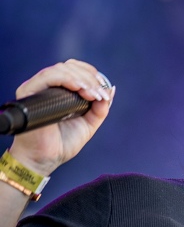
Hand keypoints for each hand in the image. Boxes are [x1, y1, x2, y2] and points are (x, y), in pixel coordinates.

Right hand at [9, 59, 115, 175]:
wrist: (46, 159)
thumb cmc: (63, 143)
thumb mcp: (89, 123)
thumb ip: (100, 108)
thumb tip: (111, 89)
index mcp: (60, 91)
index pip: (74, 69)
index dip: (91, 74)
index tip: (103, 88)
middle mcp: (47, 86)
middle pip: (69, 67)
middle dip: (90, 78)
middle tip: (100, 94)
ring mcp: (37, 88)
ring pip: (60, 69)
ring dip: (82, 79)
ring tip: (92, 95)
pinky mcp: (29, 92)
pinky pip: (47, 77)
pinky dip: (66, 79)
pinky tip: (79, 89)